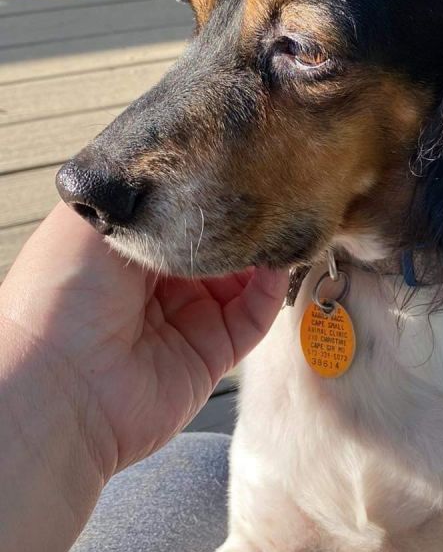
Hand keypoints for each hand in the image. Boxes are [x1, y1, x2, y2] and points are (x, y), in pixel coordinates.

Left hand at [0, 203, 287, 477]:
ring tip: (277, 219)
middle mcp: (154, 286)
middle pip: (213, 245)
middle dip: (237, 220)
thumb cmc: (55, 298)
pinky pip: (254, 317)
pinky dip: (270, 289)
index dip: (202, 194)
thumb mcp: (87, 220)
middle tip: (262, 190)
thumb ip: (139, 194)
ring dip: (261, 251)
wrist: (60, 382)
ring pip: (241, 278)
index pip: (177, 215)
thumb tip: (190, 179)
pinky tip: (276, 261)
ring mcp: (186, 320)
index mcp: (121, 250)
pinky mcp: (212, 354)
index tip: (231, 168)